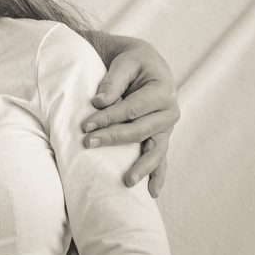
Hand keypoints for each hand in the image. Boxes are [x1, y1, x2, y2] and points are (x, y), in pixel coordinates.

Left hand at [83, 37, 179, 196]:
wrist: (145, 64)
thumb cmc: (133, 62)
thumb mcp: (124, 62)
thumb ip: (112, 81)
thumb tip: (99, 103)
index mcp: (162, 91)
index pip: (132, 109)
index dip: (109, 118)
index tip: (85, 126)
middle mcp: (169, 112)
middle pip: (140, 130)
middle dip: (113, 138)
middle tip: (88, 144)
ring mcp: (166, 127)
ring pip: (155, 150)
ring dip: (141, 167)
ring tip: (127, 182)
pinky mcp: (161, 137)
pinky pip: (161, 158)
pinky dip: (158, 174)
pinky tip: (152, 191)